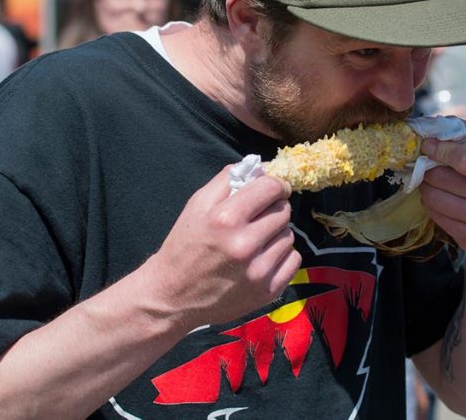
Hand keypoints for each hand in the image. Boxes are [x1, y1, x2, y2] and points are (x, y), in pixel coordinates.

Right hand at [147, 166, 300, 326]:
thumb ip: (228, 180)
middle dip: (273, 210)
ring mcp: (258, 271)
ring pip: (289, 237)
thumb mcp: (196, 205)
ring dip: (276, 235)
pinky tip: (262, 259)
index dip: (275, 185)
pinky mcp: (268, 292)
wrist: (171, 297)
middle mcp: (245, 244)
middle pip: (284, 212)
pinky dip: (282, 257)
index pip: (272, 188)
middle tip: (257, 219)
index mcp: (226, 218)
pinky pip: (294, 261)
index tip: (273, 190)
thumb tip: (261, 167)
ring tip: (255, 242)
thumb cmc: (184, 246)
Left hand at [417, 136, 465, 257]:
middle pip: (443, 178)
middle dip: (427, 169)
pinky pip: (436, 216)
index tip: (426, 145)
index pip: (463, 159)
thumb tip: (437, 121)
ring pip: (434, 198)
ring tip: (430, 182)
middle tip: (423, 164)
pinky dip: (430, 205)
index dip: (439, 150)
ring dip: (425, 187)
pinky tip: (437, 200)